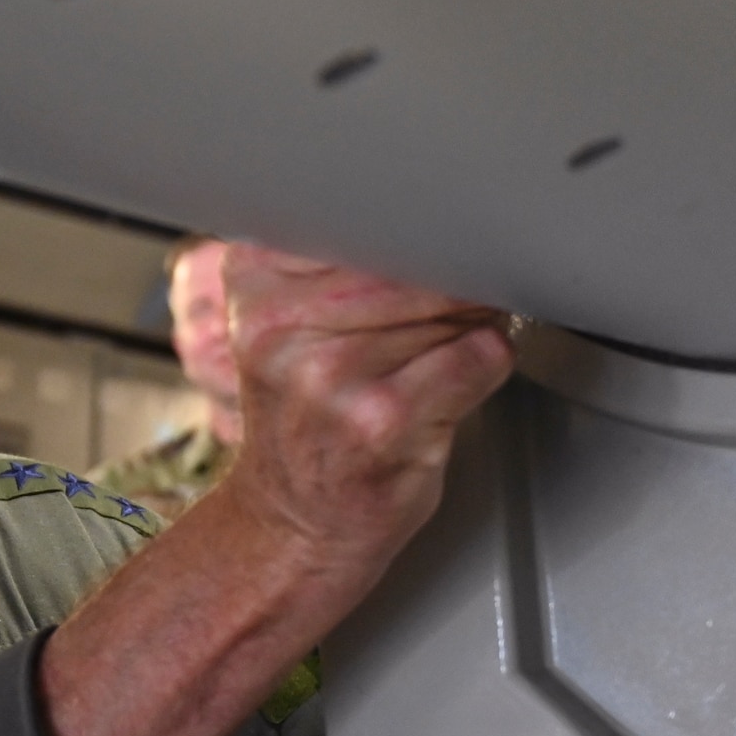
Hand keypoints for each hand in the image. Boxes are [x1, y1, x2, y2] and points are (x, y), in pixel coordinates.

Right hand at [222, 243, 514, 573]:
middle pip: (418, 256)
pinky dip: (481, 369)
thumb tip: (449, 213)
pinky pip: (478, 356)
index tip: (414, 262)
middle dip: (448, 285)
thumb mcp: (290, 323)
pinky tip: (437, 397)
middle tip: (428, 327)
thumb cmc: (305, 421)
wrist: (291, 522)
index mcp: (255, 282)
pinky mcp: (383, 419)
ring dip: (464, 330)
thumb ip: (342, 262)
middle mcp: (281, 324)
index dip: (412, 234)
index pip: (368, 214)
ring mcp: (330, 373)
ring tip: (421, 367)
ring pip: (454, 305)